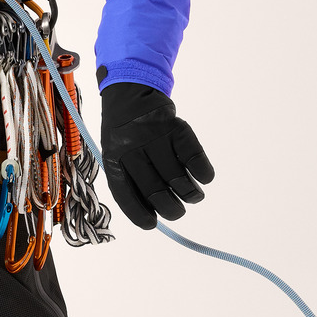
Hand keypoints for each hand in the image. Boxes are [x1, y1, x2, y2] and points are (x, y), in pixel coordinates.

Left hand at [100, 82, 213, 230]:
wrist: (130, 92)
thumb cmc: (124, 134)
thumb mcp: (116, 153)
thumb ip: (131, 179)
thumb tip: (155, 215)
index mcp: (113, 157)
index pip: (124, 193)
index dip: (139, 214)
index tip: (152, 224)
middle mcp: (132, 147)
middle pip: (155, 190)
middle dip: (171, 210)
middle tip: (178, 211)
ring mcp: (155, 136)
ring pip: (177, 177)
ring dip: (190, 194)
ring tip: (193, 196)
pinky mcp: (177, 126)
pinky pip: (194, 156)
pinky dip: (203, 173)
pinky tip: (204, 178)